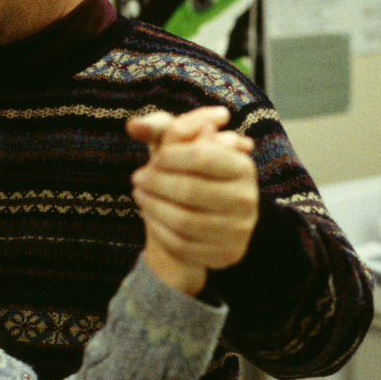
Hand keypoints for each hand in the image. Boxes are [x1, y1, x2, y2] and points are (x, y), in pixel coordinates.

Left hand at [127, 107, 257, 293]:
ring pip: (184, 220)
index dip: (172, 157)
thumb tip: (133, 125)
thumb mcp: (186, 149)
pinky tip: (149, 216)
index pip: (203, 156)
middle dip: (157, 183)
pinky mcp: (226, 254)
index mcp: (243, 166)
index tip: (153, 158)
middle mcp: (247, 198)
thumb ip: (164, 130)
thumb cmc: (197, 175)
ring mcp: (239, 229)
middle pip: (191, 190)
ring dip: (153, 207)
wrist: (215, 219)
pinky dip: (160, 230)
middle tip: (137, 178)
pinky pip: (183, 245)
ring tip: (139, 195)